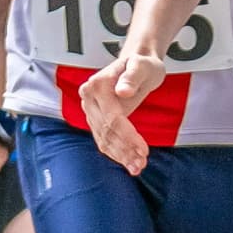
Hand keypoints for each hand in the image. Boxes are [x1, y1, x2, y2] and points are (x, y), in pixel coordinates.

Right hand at [76, 53, 164, 174]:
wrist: (136, 64)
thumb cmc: (142, 65)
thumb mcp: (142, 66)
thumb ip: (132, 77)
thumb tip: (122, 91)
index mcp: (97, 85)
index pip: (112, 117)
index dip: (128, 136)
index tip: (144, 150)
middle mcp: (88, 97)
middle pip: (106, 130)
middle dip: (124, 150)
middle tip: (142, 164)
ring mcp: (90, 109)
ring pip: (103, 138)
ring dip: (120, 155)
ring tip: (137, 168)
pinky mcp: (95, 118)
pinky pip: (103, 139)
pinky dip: (116, 152)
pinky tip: (129, 163)